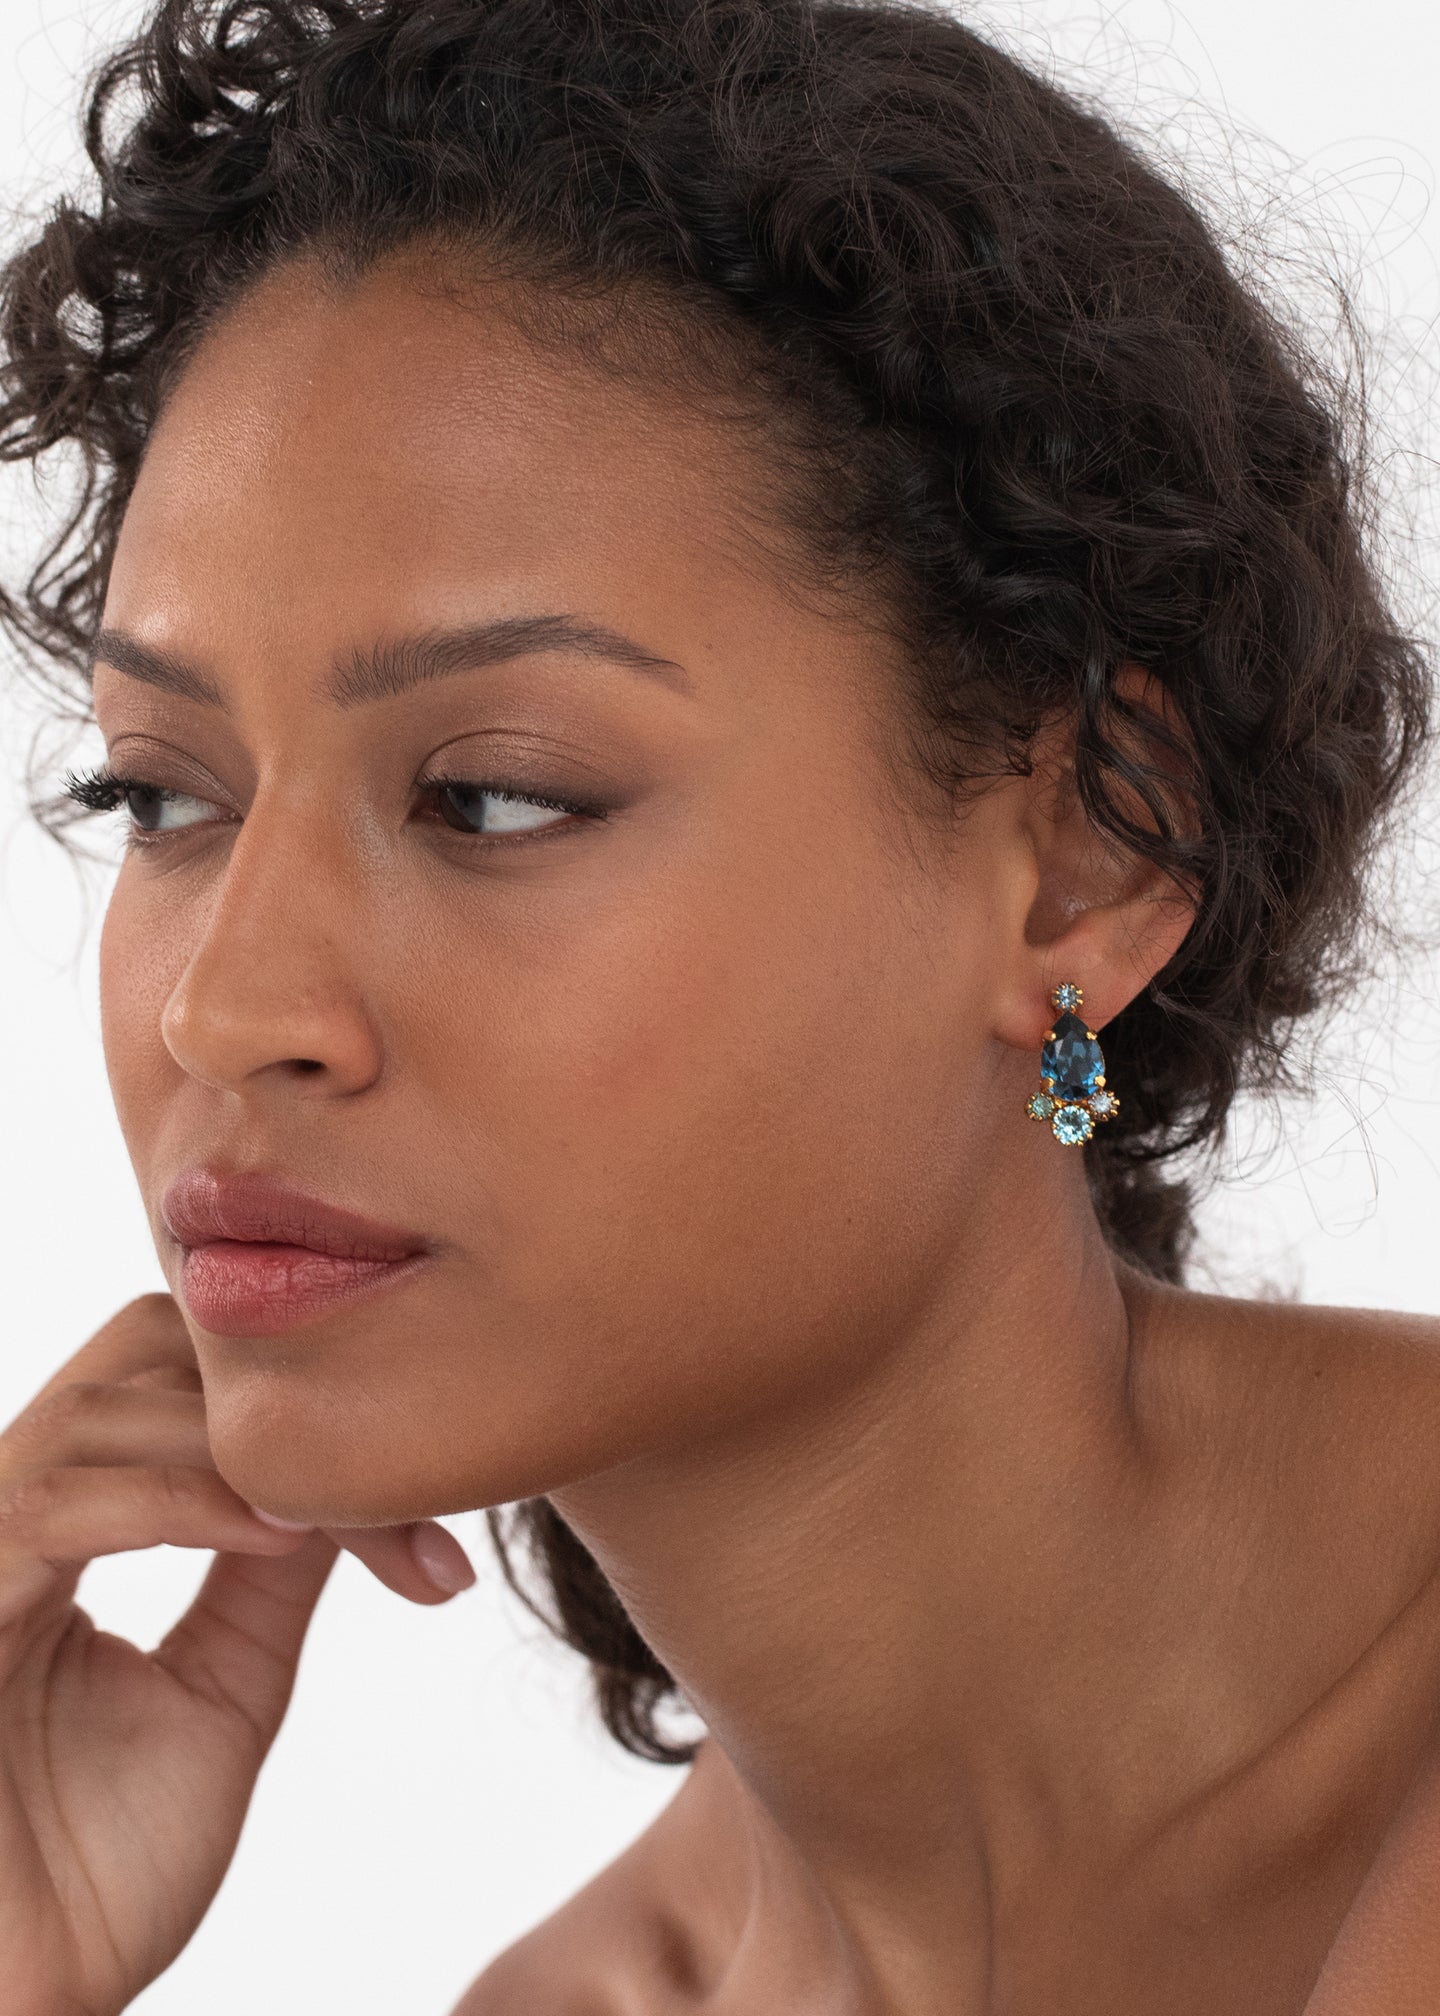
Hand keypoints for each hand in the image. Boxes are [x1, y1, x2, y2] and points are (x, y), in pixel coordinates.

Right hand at [0, 1291, 475, 2015]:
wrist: (21, 2011)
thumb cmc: (92, 1877)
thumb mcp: (220, 1694)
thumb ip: (265, 1577)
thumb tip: (341, 1478)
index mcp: (57, 1532)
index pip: (169, 1383)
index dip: (299, 1413)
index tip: (426, 1501)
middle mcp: (4, 1519)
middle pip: (134, 1351)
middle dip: (274, 1402)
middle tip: (400, 1487)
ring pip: (103, 1408)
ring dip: (245, 1451)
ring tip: (349, 1514)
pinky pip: (54, 1499)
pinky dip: (182, 1500)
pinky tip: (281, 1534)